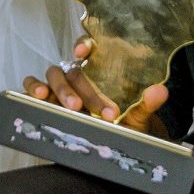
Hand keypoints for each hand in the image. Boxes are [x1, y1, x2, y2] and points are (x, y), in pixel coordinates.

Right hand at [23, 38, 168, 126]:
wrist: (108, 149)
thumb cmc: (119, 128)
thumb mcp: (135, 119)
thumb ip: (145, 106)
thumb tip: (161, 91)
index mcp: (97, 71)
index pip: (88, 48)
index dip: (83, 44)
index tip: (84, 51)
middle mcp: (76, 76)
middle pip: (73, 70)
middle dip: (80, 88)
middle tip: (85, 107)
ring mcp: (59, 87)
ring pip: (53, 76)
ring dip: (60, 89)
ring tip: (70, 106)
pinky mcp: (44, 100)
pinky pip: (32, 87)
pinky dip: (33, 89)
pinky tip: (40, 98)